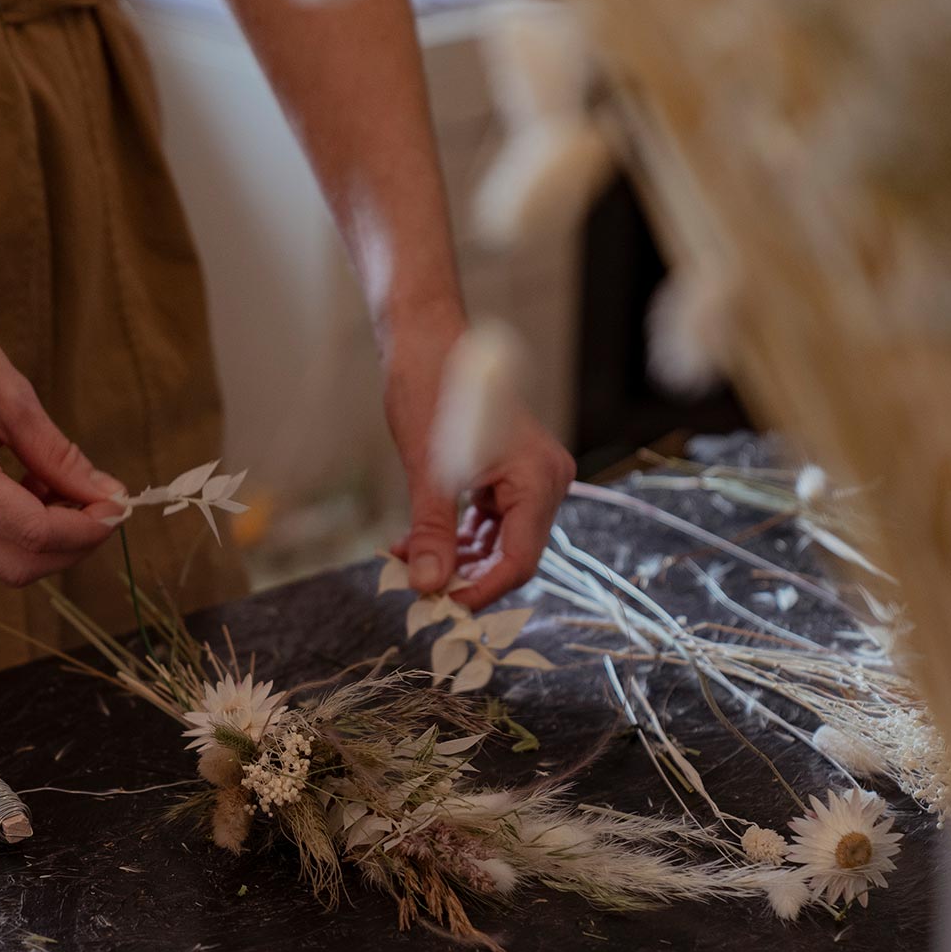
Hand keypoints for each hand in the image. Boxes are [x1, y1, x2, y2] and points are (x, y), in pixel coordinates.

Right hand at [0, 279, 124, 586]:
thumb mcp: (13, 395)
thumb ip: (60, 456)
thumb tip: (109, 495)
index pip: (33, 532)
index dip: (87, 527)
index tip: (120, 505)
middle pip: (16, 566)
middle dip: (71, 547)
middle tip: (105, 508)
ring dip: (45, 539)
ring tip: (68, 488)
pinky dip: (17, 528)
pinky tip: (35, 487)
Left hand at [385, 327, 576, 609]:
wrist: (427, 342)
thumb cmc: (433, 392)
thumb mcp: (428, 470)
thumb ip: (432, 532)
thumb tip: (427, 586)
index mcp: (539, 479)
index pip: (519, 560)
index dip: (481, 592)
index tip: (441, 609)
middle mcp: (544, 481)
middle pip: (511, 556)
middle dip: (465, 578)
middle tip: (418, 594)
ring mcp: (526, 479)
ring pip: (495, 542)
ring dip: (454, 560)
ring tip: (407, 565)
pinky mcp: (505, 475)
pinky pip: (486, 522)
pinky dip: (454, 537)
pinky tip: (414, 545)